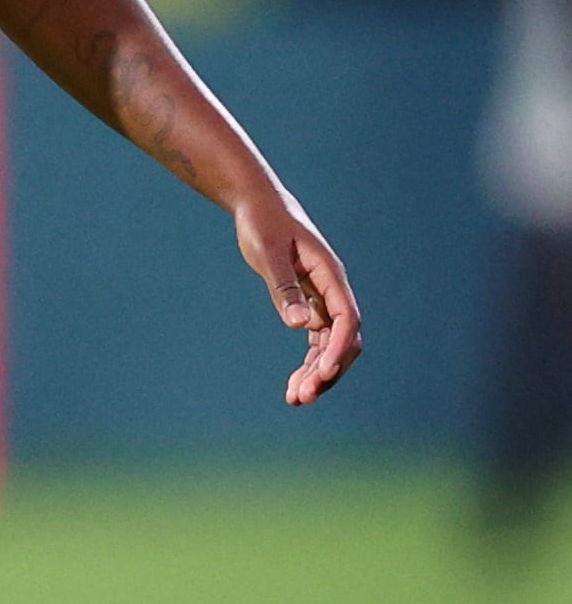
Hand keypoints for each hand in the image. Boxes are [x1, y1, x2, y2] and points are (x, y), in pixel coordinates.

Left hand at [235, 190, 361, 406]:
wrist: (256, 204)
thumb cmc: (262, 221)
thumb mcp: (269, 251)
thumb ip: (284, 286)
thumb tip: (299, 325)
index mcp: (329, 273)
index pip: (346, 318)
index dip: (339, 348)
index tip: (323, 373)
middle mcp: (331, 289)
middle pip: (344, 339)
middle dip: (327, 370)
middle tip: (302, 396)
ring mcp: (322, 298)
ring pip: (330, 345)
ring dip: (318, 373)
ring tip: (295, 399)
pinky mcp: (308, 303)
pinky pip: (317, 341)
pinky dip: (309, 363)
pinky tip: (295, 385)